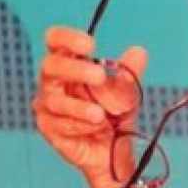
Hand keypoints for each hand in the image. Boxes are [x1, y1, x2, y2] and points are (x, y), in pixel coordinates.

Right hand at [32, 25, 148, 187]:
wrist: (115, 149)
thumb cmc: (115, 113)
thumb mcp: (128, 91)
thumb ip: (130, 73)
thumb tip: (139, 52)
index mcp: (69, 63)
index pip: (55, 41)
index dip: (67, 38)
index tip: (91, 44)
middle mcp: (53, 81)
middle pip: (51, 66)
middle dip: (76, 69)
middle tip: (100, 76)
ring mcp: (48, 105)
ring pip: (55, 100)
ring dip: (81, 107)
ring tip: (101, 114)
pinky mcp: (49, 128)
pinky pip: (60, 124)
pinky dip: (81, 125)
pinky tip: (96, 126)